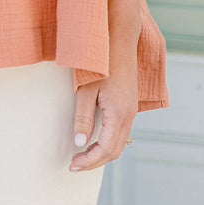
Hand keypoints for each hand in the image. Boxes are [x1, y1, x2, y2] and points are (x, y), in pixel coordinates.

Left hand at [68, 40, 137, 172]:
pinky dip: (108, 141)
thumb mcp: (85, 90)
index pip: (107, 149)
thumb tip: (80, 143)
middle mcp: (129, 114)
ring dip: (102, 152)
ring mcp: (131, 109)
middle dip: (95, 161)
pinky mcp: (128, 104)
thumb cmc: (99, 62)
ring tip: (82, 156)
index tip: (73, 164)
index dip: (90, 160)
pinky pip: (121, 131)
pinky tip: (93, 140)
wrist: (118, 39)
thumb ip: (83, 118)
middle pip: (115, 150)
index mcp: (119, 113)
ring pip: (119, 142)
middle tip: (75, 165)